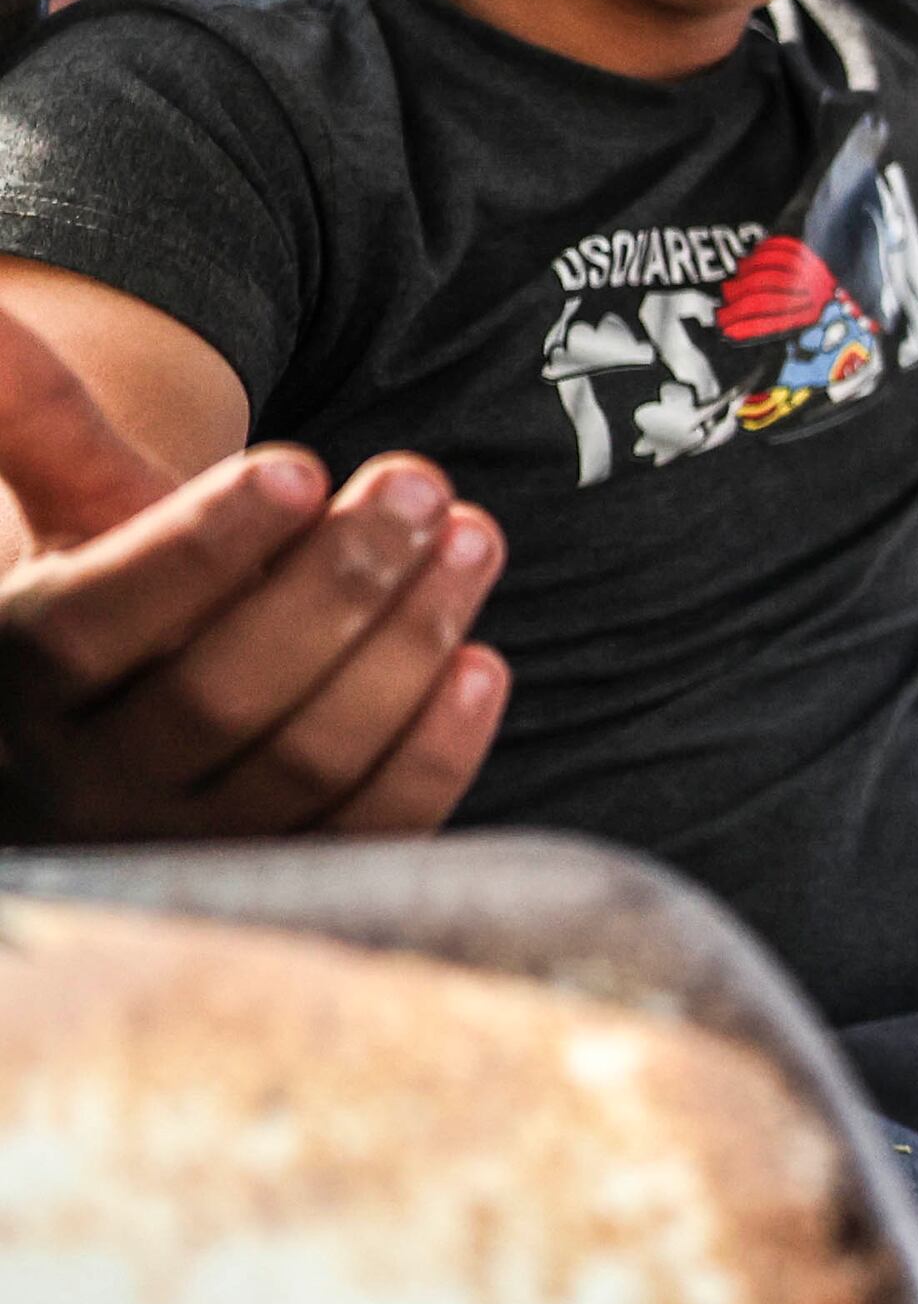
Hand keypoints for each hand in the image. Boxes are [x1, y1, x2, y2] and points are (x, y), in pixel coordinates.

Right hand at [0, 302, 510, 841]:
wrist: (136, 731)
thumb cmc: (117, 600)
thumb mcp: (72, 517)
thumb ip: (35, 424)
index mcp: (24, 677)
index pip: (101, 620)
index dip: (201, 545)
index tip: (297, 462)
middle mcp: (91, 781)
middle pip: (221, 693)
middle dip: (334, 581)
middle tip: (422, 482)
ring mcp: (194, 845)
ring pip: (306, 760)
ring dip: (404, 645)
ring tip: (473, 538)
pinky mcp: (290, 879)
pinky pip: (371, 831)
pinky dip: (435, 749)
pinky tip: (485, 660)